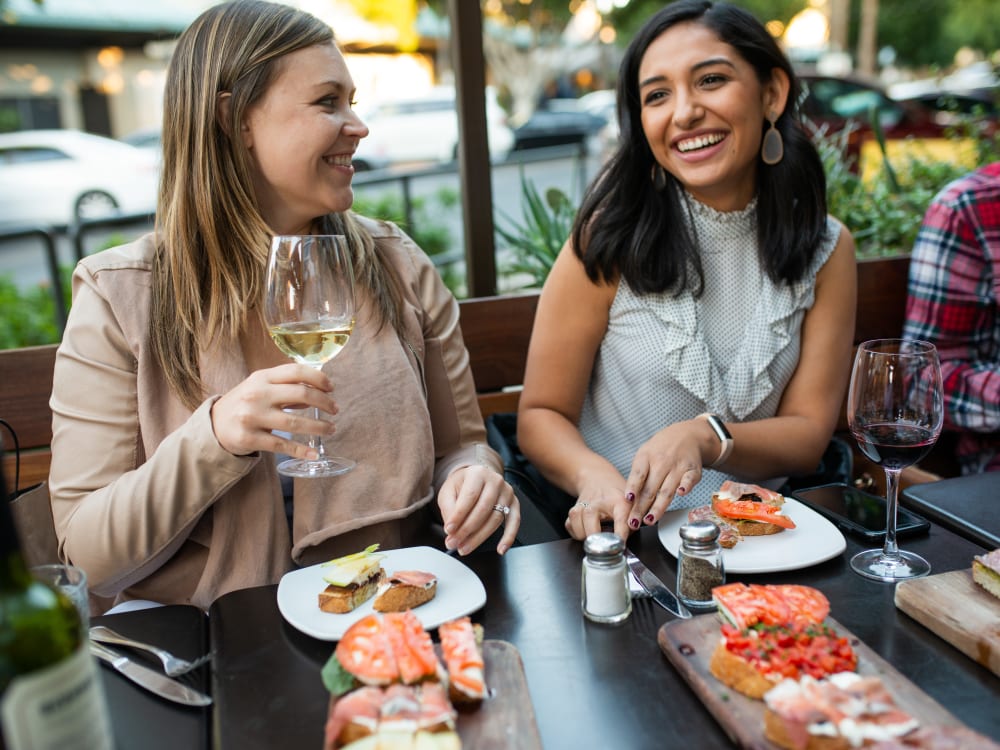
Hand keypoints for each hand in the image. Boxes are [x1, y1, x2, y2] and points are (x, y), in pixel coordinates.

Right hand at [210, 363, 338, 458]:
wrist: (213, 426)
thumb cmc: (244, 404)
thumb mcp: (261, 388)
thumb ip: (286, 388)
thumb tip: (318, 393)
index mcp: (262, 377)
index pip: (296, 371)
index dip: (319, 378)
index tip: (332, 388)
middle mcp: (257, 394)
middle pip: (301, 394)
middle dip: (324, 402)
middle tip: (336, 410)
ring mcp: (252, 417)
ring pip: (295, 422)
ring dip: (319, 427)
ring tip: (331, 429)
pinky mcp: (249, 438)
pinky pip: (281, 445)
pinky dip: (301, 451)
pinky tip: (314, 454)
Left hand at [438, 465, 518, 554]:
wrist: (476, 479)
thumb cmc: (462, 486)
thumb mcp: (448, 492)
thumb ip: (448, 508)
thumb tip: (452, 529)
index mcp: (477, 473)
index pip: (469, 496)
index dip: (458, 516)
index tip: (449, 530)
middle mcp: (495, 481)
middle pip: (483, 510)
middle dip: (467, 530)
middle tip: (454, 543)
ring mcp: (507, 492)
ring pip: (496, 519)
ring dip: (480, 537)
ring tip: (465, 547)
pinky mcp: (514, 503)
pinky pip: (514, 522)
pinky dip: (508, 537)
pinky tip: (501, 549)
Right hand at [565, 471, 629, 540]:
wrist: (598, 480)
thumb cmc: (617, 497)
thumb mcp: (632, 506)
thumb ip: (634, 523)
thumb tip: (626, 544)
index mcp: (619, 502)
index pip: (621, 518)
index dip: (620, 534)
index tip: (620, 544)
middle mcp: (599, 502)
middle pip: (590, 516)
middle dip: (595, 536)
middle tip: (603, 546)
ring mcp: (584, 504)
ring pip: (576, 520)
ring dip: (584, 535)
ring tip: (594, 539)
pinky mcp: (574, 509)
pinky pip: (569, 525)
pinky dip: (576, 533)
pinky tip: (585, 532)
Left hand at [624, 420, 705, 529]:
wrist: (686, 435)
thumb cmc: (661, 449)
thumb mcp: (644, 455)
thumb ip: (638, 476)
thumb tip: (629, 500)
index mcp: (646, 457)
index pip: (638, 474)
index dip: (632, 487)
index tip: (628, 499)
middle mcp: (662, 461)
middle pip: (650, 488)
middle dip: (641, 508)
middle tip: (634, 523)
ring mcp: (678, 466)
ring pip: (667, 490)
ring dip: (658, 507)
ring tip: (650, 520)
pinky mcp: (693, 470)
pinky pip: (689, 480)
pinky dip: (686, 486)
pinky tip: (681, 494)